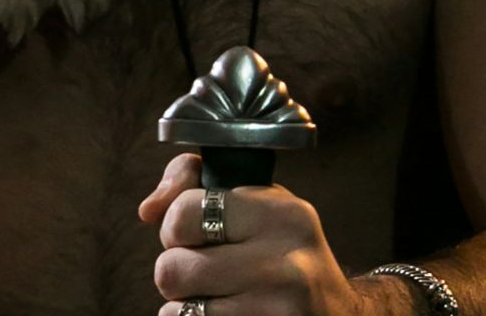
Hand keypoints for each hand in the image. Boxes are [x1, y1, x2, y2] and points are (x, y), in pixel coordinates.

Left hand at [138, 152, 390, 315]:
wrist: (337, 313)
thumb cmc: (281, 250)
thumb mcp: (253, 203)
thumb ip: (192, 184)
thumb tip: (148, 211)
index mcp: (281, 214)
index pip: (182, 214)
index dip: (176, 227)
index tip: (199, 234)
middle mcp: (286, 264)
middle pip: (171, 270)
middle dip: (177, 272)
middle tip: (208, 271)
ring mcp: (279, 312)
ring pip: (178, 311)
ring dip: (187, 306)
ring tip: (220, 296)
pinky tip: (228, 315)